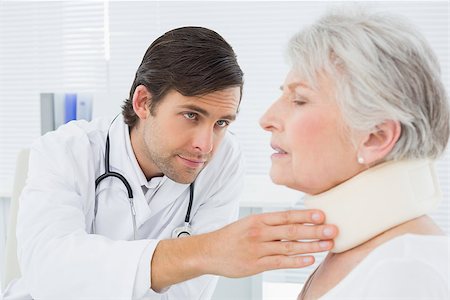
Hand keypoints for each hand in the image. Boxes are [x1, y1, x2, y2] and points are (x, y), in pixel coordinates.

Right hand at [200, 209, 336, 276]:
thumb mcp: (249, 223)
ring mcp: (258, 249)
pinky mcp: (256, 265)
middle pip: (291, 230)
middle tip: (333, 229)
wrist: (208, 251)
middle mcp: (260, 232)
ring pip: (289, 247)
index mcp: (259, 219)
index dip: (306, 215)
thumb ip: (270, 223)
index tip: (322, 215)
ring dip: (311, 245)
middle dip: (314, 230)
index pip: (286, 215)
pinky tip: (309, 259)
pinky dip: (296, 261)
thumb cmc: (231, 237)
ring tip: (327, 245)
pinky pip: (280, 262)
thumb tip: (294, 221)